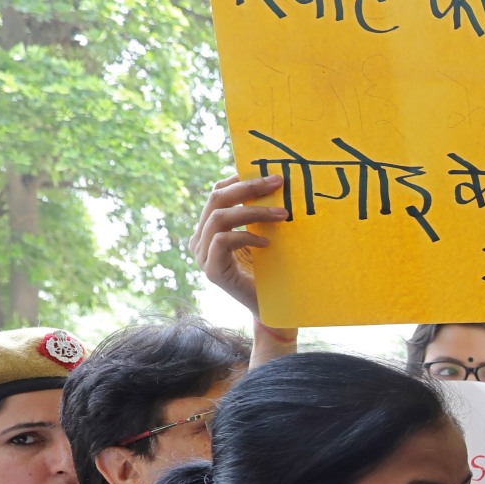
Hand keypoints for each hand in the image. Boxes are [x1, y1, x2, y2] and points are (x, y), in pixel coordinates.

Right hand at [190, 174, 290, 316]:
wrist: (272, 310)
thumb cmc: (271, 271)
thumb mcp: (264, 236)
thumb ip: (259, 216)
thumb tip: (275, 184)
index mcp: (210, 227)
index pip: (217, 193)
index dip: (238, 180)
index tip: (266, 173)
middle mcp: (201, 239)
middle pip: (216, 199)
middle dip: (248, 188)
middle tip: (277, 182)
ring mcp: (203, 256)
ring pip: (220, 218)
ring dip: (254, 212)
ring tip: (283, 214)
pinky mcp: (212, 271)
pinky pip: (223, 241)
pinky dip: (246, 237)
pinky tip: (268, 243)